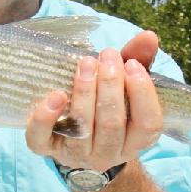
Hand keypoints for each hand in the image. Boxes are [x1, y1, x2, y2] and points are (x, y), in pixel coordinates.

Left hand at [25, 30, 162, 172]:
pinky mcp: (46, 150)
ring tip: (87, 63)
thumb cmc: (108, 105)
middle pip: (112, 125)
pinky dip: (46, 117)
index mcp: (135, 141)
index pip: (148, 125)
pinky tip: (55, 95)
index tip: (132, 64)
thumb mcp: (126, 85)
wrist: (75, 140)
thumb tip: (149, 36)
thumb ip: (140, 61)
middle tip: (107, 55)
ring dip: (84, 93)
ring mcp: (76, 155)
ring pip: (81, 130)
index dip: (142, 94)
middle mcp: (109, 154)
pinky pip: (41, 140)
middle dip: (110, 86)